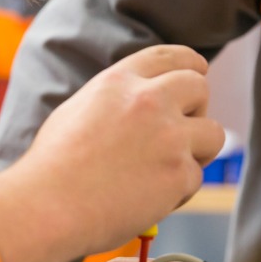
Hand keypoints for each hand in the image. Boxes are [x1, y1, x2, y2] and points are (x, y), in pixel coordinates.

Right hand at [0, 45, 223, 261]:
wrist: (47, 205)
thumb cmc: (52, 166)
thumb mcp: (77, 110)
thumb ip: (116, 99)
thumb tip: (139, 104)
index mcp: (120, 81)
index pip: (171, 56)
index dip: (191, 65)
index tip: (198, 75)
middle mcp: (149, 100)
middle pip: (200, 88)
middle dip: (197, 109)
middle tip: (181, 133)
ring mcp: (168, 136)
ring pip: (214, 134)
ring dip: (197, 151)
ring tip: (165, 169)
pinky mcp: (178, 174)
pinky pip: (196, 178)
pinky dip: (178, 191)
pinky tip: (148, 198)